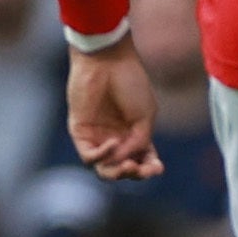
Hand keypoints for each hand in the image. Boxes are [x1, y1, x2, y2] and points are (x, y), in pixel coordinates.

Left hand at [67, 41, 161, 179]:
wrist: (106, 62)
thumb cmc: (130, 84)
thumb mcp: (145, 116)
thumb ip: (138, 142)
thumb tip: (125, 162)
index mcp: (135, 134)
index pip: (142, 160)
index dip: (150, 168)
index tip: (157, 167)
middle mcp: (116, 138)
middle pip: (122, 169)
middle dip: (133, 174)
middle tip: (140, 169)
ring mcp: (97, 136)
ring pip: (104, 169)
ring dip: (117, 172)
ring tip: (128, 165)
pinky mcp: (80, 132)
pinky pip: (89, 156)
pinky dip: (102, 155)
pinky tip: (113, 142)